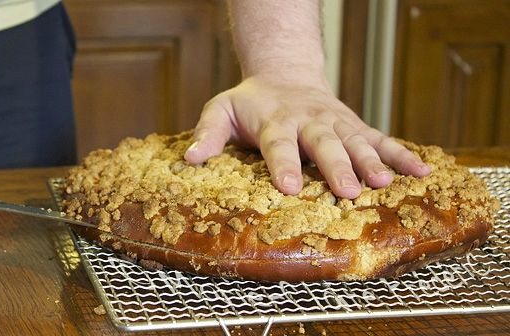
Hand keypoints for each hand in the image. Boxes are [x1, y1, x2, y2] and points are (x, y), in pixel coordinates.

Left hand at [185, 77, 430, 198]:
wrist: (284, 74)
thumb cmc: (251, 101)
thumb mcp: (222, 109)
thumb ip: (208, 132)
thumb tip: (189, 160)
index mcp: (275, 121)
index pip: (278, 145)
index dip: (284, 165)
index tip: (290, 188)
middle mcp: (309, 121)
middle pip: (324, 144)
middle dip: (337, 167)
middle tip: (349, 191)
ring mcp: (335, 123)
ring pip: (356, 141)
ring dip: (372, 161)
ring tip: (384, 182)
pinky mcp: (354, 125)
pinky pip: (381, 139)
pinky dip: (401, 154)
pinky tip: (422, 171)